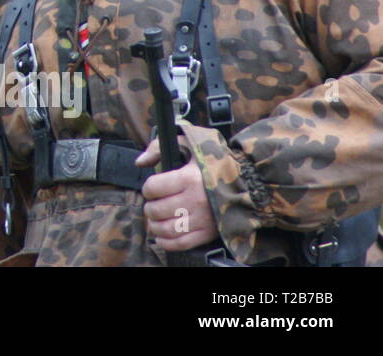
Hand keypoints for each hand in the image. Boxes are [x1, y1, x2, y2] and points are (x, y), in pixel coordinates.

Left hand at [136, 135, 218, 250]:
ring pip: (166, 229)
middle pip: (156, 210)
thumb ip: (158, 147)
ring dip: (154, 226)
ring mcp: (203, 219)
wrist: (248, 180)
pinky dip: (166, 242)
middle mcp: (195, 200)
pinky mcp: (209, 233)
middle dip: (150, 207)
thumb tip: (139, 162)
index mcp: (189, 178)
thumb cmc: (213, 161)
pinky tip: (161, 236)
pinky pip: (181, 243)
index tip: (152, 188)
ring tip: (155, 220)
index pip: (153, 188)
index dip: (148, 188)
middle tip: (153, 204)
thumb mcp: (187, 143)